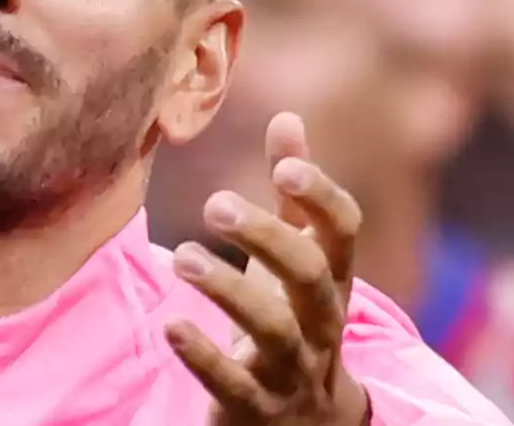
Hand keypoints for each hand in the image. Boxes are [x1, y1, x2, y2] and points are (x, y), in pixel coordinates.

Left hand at [166, 113, 369, 424]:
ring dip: (227, 291)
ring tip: (180, 257)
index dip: (321, 198)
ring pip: (273, 330)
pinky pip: (232, 383)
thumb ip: (293, 195)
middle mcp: (320, 322)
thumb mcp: (297, 256)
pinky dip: (202, 356)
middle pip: (309, 277)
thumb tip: (288, 118)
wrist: (305, 422)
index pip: (343, 232)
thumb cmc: (294, 315)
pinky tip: (170, 326)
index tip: (284, 167)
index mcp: (331, 277)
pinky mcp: (255, 406)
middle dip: (267, 238)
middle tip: (215, 204)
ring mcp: (291, 368)